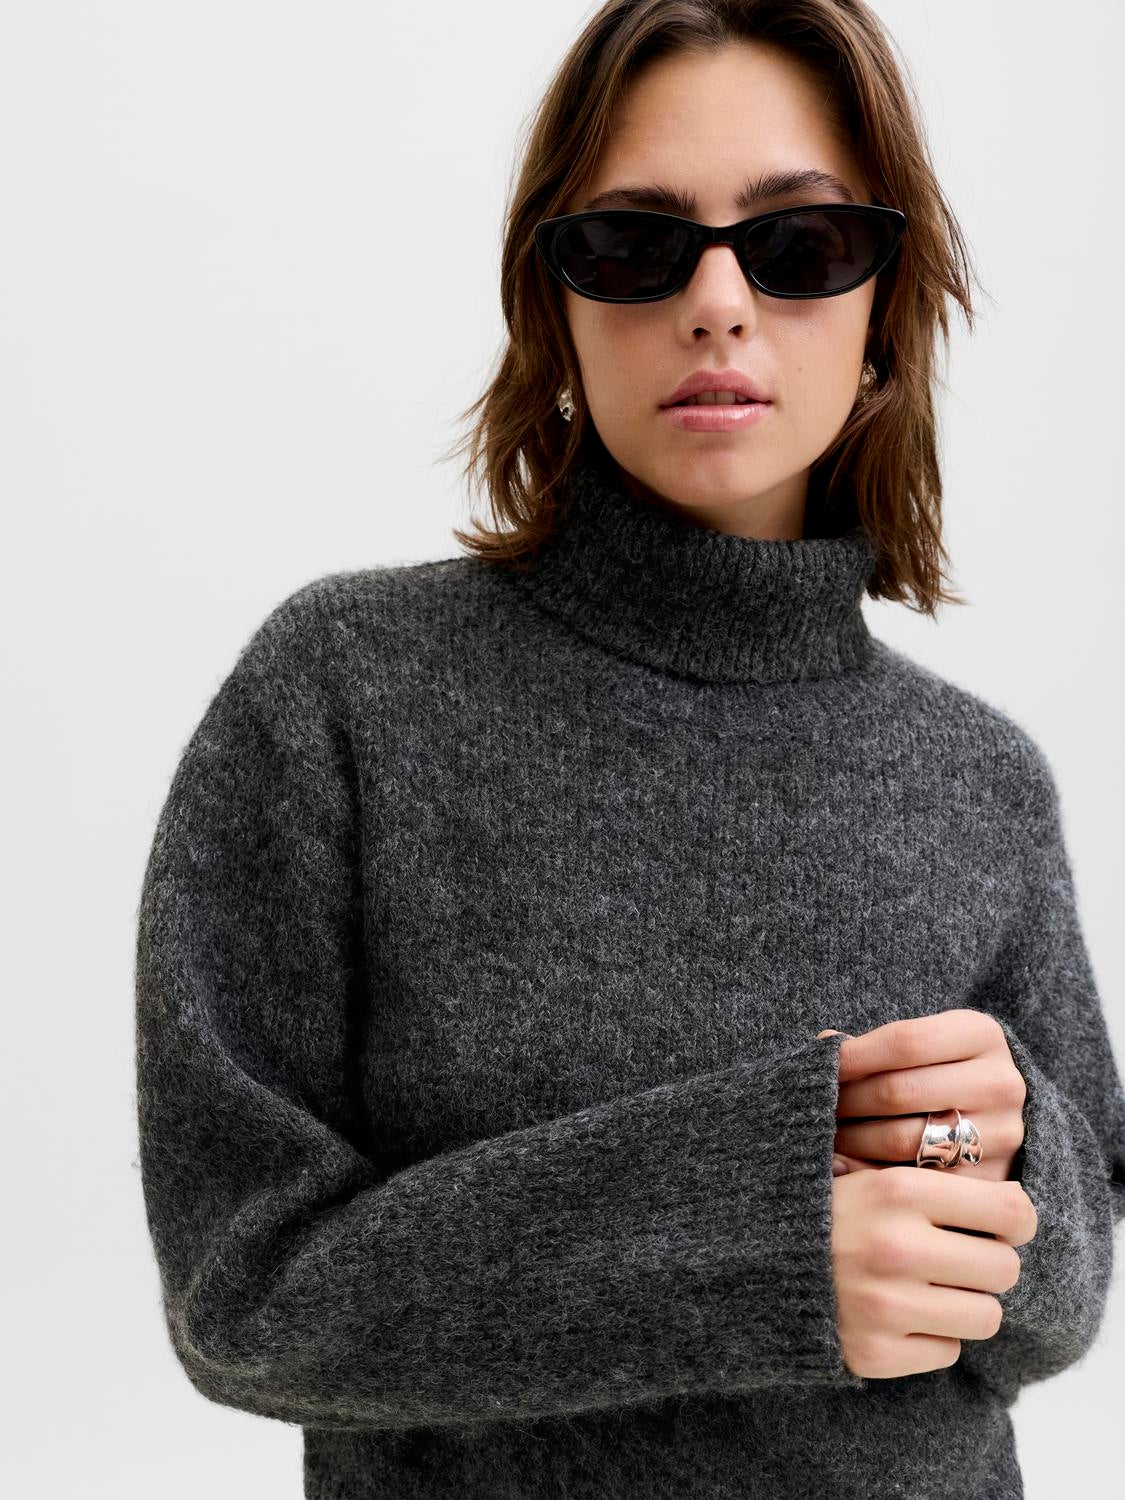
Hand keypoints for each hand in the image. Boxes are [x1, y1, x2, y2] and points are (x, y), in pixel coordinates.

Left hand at [816, 1009, 1027, 1185]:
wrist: (1004, 1117)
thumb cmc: (945, 1072)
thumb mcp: (927, 1044)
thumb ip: (879, 1045)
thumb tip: (825, 1043)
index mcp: (981, 1035)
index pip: (904, 1040)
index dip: (853, 1055)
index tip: (822, 1066)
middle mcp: (1000, 1083)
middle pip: (899, 1091)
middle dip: (846, 1101)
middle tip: (818, 1108)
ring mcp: (1002, 1135)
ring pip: (904, 1140)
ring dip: (852, 1140)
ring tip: (828, 1136)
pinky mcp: (992, 1181)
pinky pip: (916, 1182)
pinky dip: (872, 1174)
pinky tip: (849, 1166)